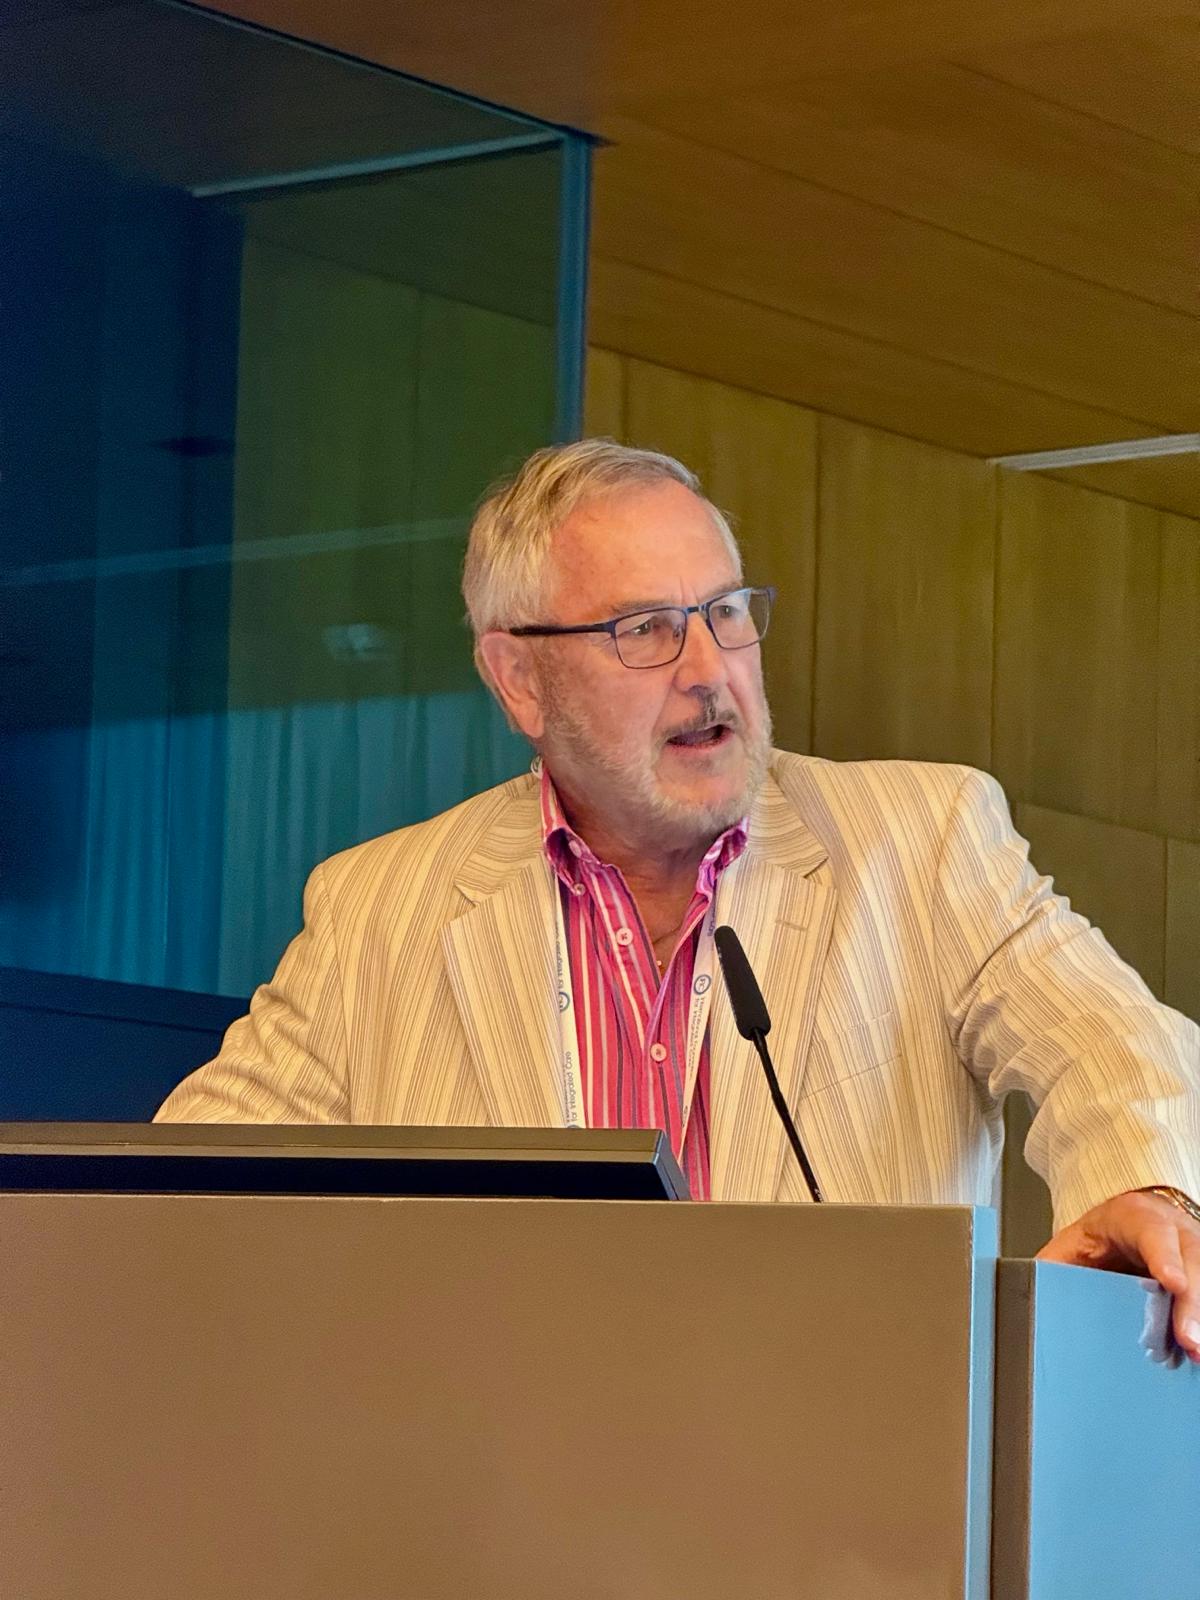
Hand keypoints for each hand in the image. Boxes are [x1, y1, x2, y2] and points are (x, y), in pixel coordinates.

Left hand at [1037, 1189, 1199, 1362]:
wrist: (1124, 1225)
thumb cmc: (1099, 1237)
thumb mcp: (1071, 1245)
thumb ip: (1054, 1268)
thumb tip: (1026, 1295)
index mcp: (1135, 1217)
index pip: (1153, 1232)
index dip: (1164, 1258)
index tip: (1172, 1283)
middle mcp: (1173, 1229)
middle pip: (1190, 1260)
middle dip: (1190, 1303)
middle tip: (1189, 1340)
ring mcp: (1193, 1250)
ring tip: (1196, 1353)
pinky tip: (1197, 1347)